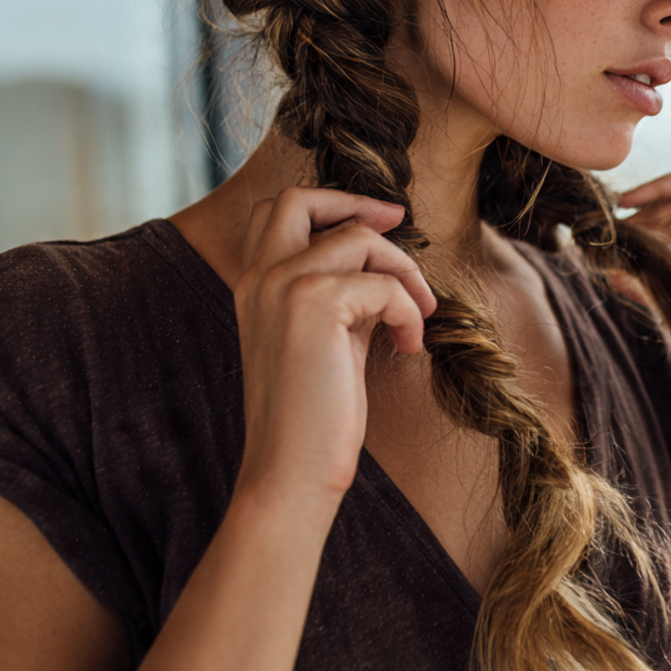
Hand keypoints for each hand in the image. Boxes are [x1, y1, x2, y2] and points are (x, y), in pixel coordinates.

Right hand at [232, 186, 436, 502]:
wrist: (292, 473)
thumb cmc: (315, 416)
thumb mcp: (328, 338)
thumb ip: (344, 294)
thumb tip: (387, 262)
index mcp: (253, 284)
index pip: (276, 211)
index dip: (330, 203)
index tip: (380, 223)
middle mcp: (259, 276)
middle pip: (298, 198)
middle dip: (356, 202)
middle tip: (401, 223)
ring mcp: (281, 285)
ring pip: (360, 238)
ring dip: (404, 272)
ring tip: (418, 316)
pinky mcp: (313, 304)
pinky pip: (385, 285)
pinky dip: (409, 311)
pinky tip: (408, 347)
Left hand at [617, 160, 670, 333]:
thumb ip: (654, 284)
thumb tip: (611, 277)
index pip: (669, 224)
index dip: (640, 228)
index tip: (608, 239)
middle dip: (643, 212)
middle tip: (616, 226)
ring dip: (652, 195)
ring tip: (625, 210)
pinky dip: (670, 182)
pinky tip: (642, 198)